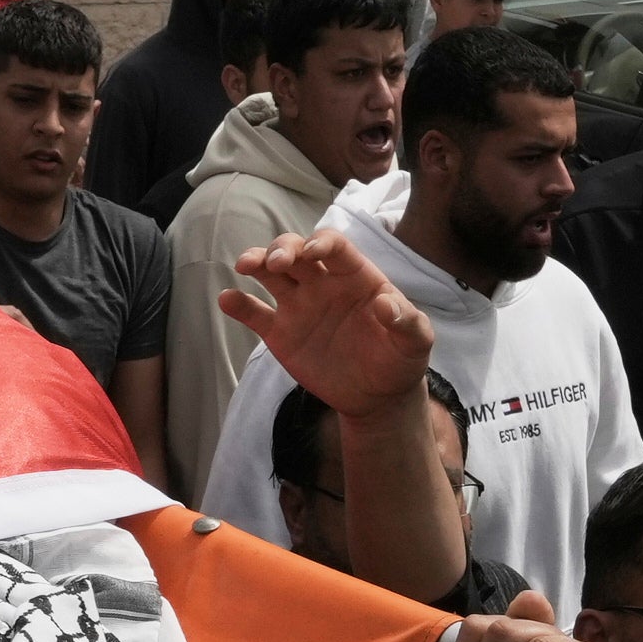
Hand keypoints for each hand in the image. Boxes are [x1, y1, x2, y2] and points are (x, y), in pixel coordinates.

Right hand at [214, 225, 436, 418]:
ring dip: (255, 261)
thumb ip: (408, 322)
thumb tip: (387, 303)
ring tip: (244, 265)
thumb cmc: (400, 361)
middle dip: (282, 249)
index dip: (320, 244)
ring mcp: (299, 306)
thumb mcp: (416, 343)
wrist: (377, 397)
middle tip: (274, 264)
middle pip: (295, 251)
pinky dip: (238, 304)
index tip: (310, 254)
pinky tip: (227, 299)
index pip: (334, 246)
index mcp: (355, 276)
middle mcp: (323, 283)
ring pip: (270, 273)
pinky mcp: (280, 333)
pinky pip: (254, 313)